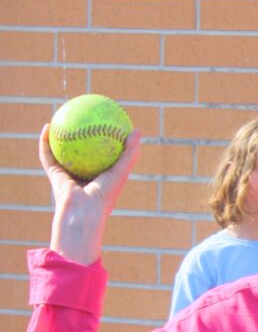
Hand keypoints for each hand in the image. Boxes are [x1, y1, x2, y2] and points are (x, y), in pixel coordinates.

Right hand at [39, 123, 141, 264]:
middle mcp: (84, 176)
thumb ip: (130, 153)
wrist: (83, 214)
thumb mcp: (122, 172)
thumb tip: (138, 130)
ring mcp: (68, 177)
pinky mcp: (54, 176)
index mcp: (101, 178)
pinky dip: (45, 142)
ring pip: (62, 152)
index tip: (106, 123)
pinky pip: (47, 156)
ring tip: (61, 116)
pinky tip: (47, 125)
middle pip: (82, 152)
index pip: (104, 156)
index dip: (105, 141)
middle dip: (82, 136)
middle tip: (84, 117)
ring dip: (60, 136)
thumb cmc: (105, 196)